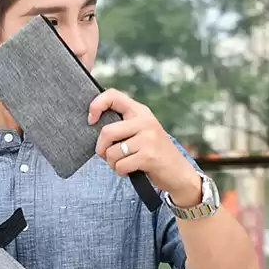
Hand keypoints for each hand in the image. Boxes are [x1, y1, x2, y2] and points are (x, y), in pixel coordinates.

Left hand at [90, 89, 201, 206]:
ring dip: (112, 164)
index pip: (113, 95)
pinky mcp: (149, 155)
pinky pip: (121, 165)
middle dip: (101, 149)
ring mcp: (148, 138)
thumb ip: (123, 125)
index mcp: (140, 111)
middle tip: (107, 156)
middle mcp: (145, 121)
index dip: (96, 105)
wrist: (178, 172)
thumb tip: (93, 123)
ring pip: (112, 152)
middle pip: (107, 131)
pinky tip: (129, 171)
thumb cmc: (152, 152)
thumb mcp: (141, 132)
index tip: (91, 120)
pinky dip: (120, 172)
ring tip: (122, 164)